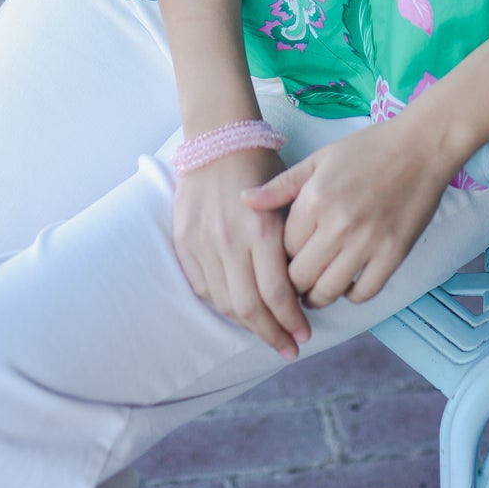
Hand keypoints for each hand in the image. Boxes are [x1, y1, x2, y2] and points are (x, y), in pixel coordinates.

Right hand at [173, 146, 311, 359]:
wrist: (218, 140)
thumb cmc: (260, 167)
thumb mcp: (287, 197)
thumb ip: (292, 242)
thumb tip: (302, 287)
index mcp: (260, 229)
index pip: (276, 292)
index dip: (291, 320)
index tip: (304, 335)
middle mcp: (230, 240)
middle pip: (250, 306)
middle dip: (272, 333)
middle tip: (288, 347)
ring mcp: (203, 243)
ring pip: (224, 302)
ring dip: (247, 325)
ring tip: (266, 335)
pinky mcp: (184, 242)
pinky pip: (203, 287)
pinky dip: (222, 304)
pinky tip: (239, 311)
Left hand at [240, 119, 451, 309]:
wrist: (421, 147)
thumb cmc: (368, 149)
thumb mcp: (319, 159)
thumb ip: (280, 185)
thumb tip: (243, 201)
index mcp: (316, 199)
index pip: (283, 248)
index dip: (281, 255)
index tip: (286, 256)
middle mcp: (339, 224)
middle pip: (300, 277)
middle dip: (294, 282)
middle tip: (297, 279)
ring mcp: (368, 243)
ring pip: (328, 291)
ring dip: (318, 295)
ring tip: (316, 287)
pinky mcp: (394, 255)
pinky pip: (364, 293)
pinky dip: (351, 294)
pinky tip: (348, 282)